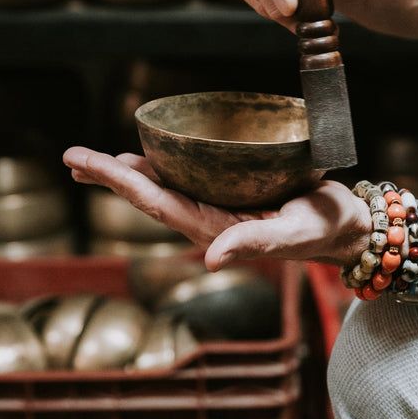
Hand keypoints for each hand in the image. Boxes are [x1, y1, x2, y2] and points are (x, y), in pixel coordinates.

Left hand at [63, 145, 369, 270]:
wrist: (344, 227)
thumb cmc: (324, 228)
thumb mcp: (294, 234)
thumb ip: (253, 245)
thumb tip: (211, 261)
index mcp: (214, 228)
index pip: (154, 201)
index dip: (115, 180)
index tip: (81, 160)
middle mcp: (207, 219)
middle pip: (147, 195)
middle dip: (108, 176)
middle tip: (72, 157)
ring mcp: (217, 208)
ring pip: (162, 188)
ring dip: (127, 174)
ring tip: (96, 161)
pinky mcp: (230, 195)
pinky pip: (186, 179)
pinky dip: (161, 167)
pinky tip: (152, 157)